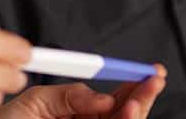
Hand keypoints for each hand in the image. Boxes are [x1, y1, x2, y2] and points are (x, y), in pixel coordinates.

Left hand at [0, 65, 166, 118]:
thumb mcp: (35, 102)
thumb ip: (69, 96)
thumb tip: (104, 97)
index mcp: (77, 116)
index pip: (116, 102)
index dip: (136, 87)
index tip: (150, 72)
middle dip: (141, 101)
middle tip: (150, 84)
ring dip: (132, 116)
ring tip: (131, 104)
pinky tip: (121, 116)